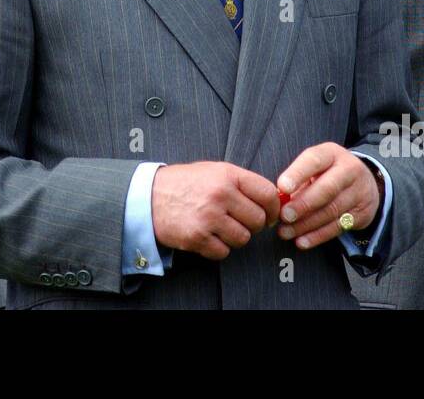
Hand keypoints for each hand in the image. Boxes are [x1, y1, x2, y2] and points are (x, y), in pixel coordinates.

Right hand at [151, 161, 281, 259]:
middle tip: (240, 221)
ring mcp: (209, 218)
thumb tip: (274, 200)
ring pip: (243, 238)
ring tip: (221, 227)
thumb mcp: (214, 171)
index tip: (270, 214)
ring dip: (235, 237)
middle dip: (253, 224)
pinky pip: (224, 252)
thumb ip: (242, 183)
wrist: (149, 196)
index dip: (273, 207)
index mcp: (228, 175)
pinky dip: (218, 248)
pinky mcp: (198, 237)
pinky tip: (208, 236)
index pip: (268, 194)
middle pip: (258, 220)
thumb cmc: (186, 183)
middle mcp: (220, 195)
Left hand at [276, 142, 379, 249]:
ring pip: (331, 211)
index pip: (314, 160)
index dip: (297, 174)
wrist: (365, 184)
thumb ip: (297, 182)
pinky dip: (317, 236)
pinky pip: (338, 227)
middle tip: (284, 216)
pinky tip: (302, 241)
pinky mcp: (362, 213)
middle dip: (303, 204)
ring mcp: (359, 192)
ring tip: (286, 232)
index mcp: (331, 154)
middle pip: (327, 188)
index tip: (282, 187)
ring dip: (306, 224)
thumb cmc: (328, 174)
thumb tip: (277, 200)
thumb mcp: (315, 169)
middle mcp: (349, 170)